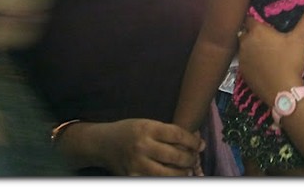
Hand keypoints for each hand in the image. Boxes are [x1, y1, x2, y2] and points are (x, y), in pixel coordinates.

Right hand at [65, 118, 204, 175]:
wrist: (103, 143)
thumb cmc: (130, 131)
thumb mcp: (147, 123)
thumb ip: (167, 132)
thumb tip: (193, 142)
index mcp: (148, 128)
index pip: (177, 135)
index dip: (193, 141)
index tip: (201, 145)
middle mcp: (142, 146)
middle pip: (175, 156)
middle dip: (190, 159)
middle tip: (195, 159)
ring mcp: (136, 164)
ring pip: (167, 174)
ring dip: (182, 174)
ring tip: (188, 171)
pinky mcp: (132, 177)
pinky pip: (154, 181)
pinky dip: (167, 180)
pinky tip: (173, 177)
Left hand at [237, 0, 303, 104]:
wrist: (283, 92)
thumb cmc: (291, 62)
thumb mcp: (301, 39)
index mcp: (257, 31)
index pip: (249, 17)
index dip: (256, 18)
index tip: (264, 20)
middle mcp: (245, 42)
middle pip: (244, 31)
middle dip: (252, 32)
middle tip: (266, 35)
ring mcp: (241, 58)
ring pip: (243, 46)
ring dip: (250, 46)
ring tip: (264, 49)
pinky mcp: (242, 72)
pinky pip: (244, 61)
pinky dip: (250, 60)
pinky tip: (261, 64)